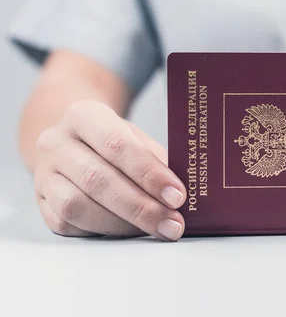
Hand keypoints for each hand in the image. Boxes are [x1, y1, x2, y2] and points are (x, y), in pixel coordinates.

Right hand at [34, 101, 186, 240]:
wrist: (72, 142)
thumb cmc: (113, 141)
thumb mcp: (136, 137)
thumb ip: (156, 160)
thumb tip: (181, 193)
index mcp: (84, 115)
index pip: (117, 145)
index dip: (150, 174)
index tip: (178, 196)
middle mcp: (56, 142)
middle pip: (97, 180)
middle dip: (141, 207)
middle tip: (173, 223)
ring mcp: (43, 174)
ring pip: (77, 206)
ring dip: (122, 224)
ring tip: (156, 229)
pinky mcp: (41, 202)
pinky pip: (68, 224)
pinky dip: (103, 230)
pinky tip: (130, 230)